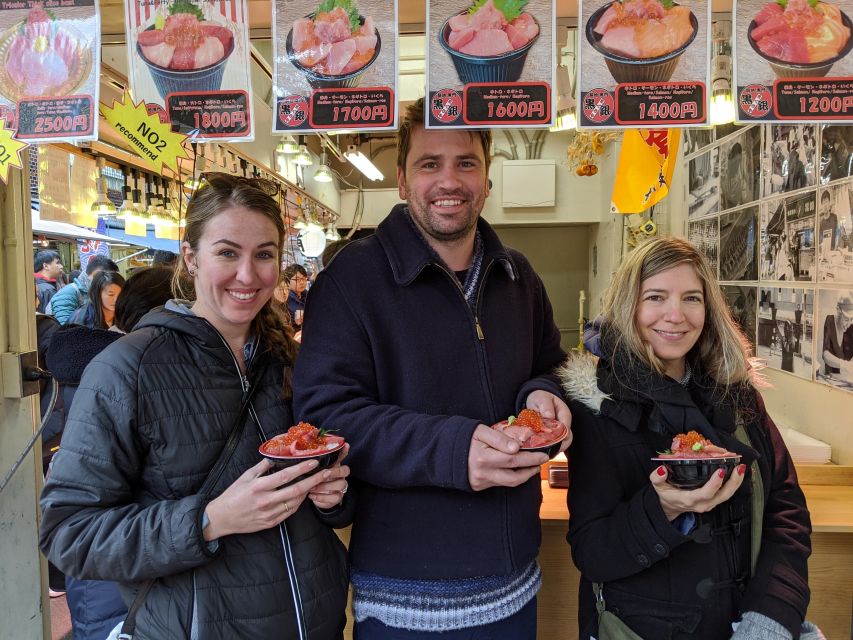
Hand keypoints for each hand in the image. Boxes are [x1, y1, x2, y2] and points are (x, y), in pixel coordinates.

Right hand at [203, 458, 333, 539]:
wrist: (222, 518)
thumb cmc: (233, 495)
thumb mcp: (245, 476)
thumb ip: (262, 467)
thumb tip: (276, 456)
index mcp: (259, 487)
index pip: (285, 476)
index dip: (301, 469)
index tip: (314, 462)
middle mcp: (265, 501)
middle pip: (296, 490)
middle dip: (314, 481)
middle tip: (326, 473)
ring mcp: (269, 514)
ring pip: (295, 502)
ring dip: (308, 492)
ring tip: (316, 482)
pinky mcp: (271, 523)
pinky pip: (289, 512)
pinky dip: (298, 503)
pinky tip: (303, 495)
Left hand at [309, 444, 350, 509]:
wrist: (316, 497)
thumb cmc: (314, 480)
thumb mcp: (312, 471)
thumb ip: (312, 463)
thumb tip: (303, 452)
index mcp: (334, 466)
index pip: (342, 456)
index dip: (344, 451)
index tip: (346, 445)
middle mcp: (340, 475)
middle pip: (345, 470)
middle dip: (335, 472)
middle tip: (324, 473)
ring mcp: (340, 486)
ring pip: (340, 484)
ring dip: (325, 486)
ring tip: (312, 488)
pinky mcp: (338, 497)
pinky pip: (335, 497)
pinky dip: (322, 497)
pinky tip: (312, 495)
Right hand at [468, 424, 547, 490]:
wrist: (445, 452)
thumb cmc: (465, 438)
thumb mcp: (480, 431)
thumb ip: (499, 437)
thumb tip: (517, 447)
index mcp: (482, 457)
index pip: (512, 458)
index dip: (529, 457)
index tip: (542, 453)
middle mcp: (482, 472)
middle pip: (514, 473)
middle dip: (532, 466)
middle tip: (543, 459)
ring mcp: (481, 481)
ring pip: (510, 482)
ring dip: (525, 475)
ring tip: (534, 466)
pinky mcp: (480, 486)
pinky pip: (501, 484)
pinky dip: (513, 477)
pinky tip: (519, 470)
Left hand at [525, 390, 572, 452]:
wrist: (536, 400)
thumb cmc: (540, 398)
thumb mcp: (542, 398)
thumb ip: (546, 406)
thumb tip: (549, 416)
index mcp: (564, 414)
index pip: (566, 427)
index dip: (562, 436)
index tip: (553, 441)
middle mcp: (564, 424)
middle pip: (567, 439)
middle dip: (559, 446)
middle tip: (547, 451)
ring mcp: (558, 431)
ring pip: (561, 444)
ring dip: (553, 448)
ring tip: (542, 452)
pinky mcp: (552, 436)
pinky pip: (552, 444)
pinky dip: (547, 448)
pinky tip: (539, 450)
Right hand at [650, 463, 746, 521]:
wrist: (670, 507)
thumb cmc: (666, 494)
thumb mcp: (657, 486)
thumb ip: (657, 477)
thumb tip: (662, 469)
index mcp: (690, 499)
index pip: (706, 493)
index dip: (715, 483)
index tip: (720, 470)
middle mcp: (702, 504)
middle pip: (723, 495)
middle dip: (733, 482)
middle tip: (739, 467)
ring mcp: (709, 504)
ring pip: (727, 495)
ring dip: (736, 482)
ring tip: (741, 468)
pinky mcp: (713, 501)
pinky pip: (726, 494)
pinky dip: (732, 484)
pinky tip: (735, 473)